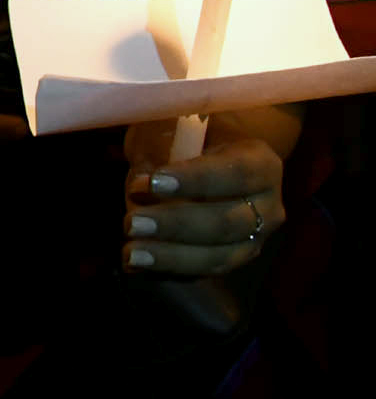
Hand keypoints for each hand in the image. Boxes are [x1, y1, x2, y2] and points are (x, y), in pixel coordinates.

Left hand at [121, 127, 284, 276]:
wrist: (207, 153)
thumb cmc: (187, 135)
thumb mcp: (173, 128)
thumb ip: (159, 152)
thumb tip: (139, 189)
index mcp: (262, 163)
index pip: (236, 173)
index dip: (195, 179)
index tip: (153, 182)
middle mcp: (268, 206)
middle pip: (227, 223)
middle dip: (175, 224)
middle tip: (132, 223)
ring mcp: (255, 239)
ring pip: (218, 256)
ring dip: (171, 257)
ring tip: (131, 253)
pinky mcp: (234, 260)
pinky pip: (204, 271)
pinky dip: (169, 269)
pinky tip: (136, 265)